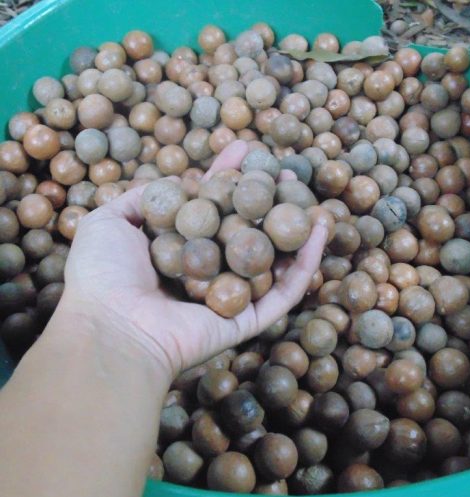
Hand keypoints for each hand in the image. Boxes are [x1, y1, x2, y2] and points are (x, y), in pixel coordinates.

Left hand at [62, 141, 328, 379]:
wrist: (112, 327)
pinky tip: (321, 230)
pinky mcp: (248, 319)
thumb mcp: (108, 221)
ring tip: (313, 199)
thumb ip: (139, 198)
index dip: (228, 179)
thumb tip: (172, 184)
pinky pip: (285, 292)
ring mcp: (229, 295)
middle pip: (246, 230)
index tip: (244, 151)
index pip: (211, 207)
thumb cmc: (103, 275)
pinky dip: (306, 264)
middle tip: (285, 173)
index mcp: (178, 248)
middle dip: (266, 201)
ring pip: (272, 260)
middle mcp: (207, 270)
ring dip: (294, 230)